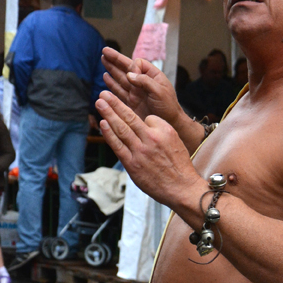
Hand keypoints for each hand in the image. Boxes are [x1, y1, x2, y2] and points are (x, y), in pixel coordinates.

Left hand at [96, 90, 201, 210]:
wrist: (183, 189)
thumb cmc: (180, 166)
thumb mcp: (176, 141)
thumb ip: (160, 130)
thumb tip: (146, 123)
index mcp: (164, 131)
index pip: (146, 118)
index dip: (141, 118)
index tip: (135, 118)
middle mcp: (151, 139)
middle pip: (130, 117)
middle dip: (115, 104)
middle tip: (104, 94)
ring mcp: (140, 152)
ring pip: (121, 129)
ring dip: (108, 114)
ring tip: (100, 102)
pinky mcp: (133, 165)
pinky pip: (118, 146)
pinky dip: (109, 134)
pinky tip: (103, 124)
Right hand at [102, 48, 181, 127]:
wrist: (169, 125)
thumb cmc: (168, 107)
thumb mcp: (160, 92)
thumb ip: (145, 81)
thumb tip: (129, 75)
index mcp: (152, 76)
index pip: (138, 64)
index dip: (132, 66)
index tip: (131, 76)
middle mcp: (143, 83)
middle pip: (127, 68)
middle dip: (115, 60)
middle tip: (105, 51)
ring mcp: (136, 92)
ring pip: (121, 78)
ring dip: (112, 69)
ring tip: (103, 60)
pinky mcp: (131, 102)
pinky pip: (119, 91)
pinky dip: (111, 84)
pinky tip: (106, 76)